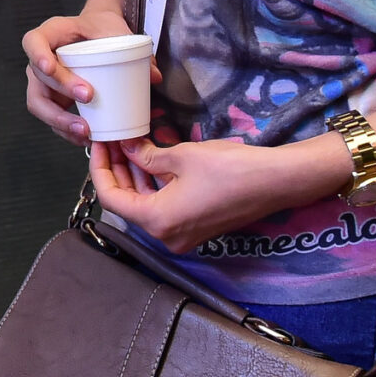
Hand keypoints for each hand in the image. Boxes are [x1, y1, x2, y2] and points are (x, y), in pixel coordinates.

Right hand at [21, 9, 159, 144]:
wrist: (98, 34)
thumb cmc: (101, 28)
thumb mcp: (115, 30)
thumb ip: (132, 47)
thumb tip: (154, 75)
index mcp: (51, 34)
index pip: (33, 42)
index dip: (37, 55)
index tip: (50, 67)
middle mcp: (41, 58)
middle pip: (38, 79)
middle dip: (61, 91)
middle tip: (88, 96)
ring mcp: (45, 82)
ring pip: (40, 105)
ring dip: (60, 120)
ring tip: (85, 130)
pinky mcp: (54, 100)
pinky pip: (54, 119)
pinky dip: (68, 131)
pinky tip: (88, 137)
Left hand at [87, 135, 350, 252]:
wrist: (276, 182)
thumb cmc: (230, 169)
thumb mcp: (181, 157)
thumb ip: (147, 156)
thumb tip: (127, 147)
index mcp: (157, 221)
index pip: (111, 197)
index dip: (100, 167)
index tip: (99, 143)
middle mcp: (166, 236)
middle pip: (127, 202)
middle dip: (117, 170)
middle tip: (112, 140)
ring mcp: (182, 235)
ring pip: (145, 204)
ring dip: (135, 176)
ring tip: (127, 144)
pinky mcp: (195, 228)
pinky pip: (164, 207)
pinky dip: (154, 185)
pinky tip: (149, 159)